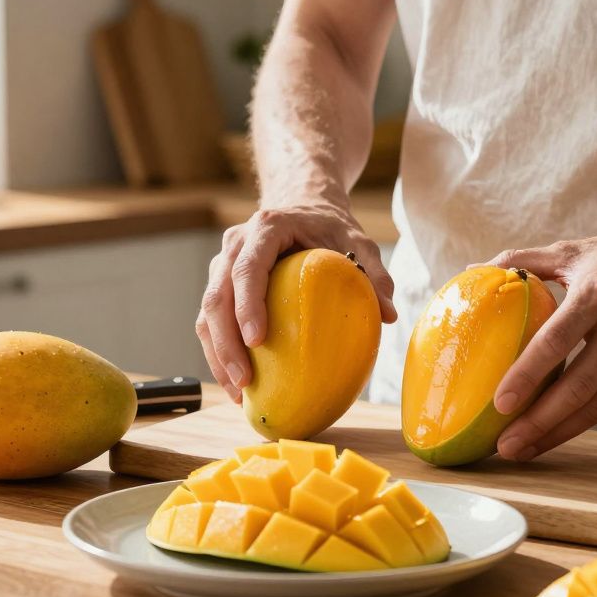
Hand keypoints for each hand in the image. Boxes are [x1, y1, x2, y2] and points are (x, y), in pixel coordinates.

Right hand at [196, 203, 396, 402]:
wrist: (301, 205)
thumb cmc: (330, 226)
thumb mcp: (358, 240)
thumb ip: (374, 273)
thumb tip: (390, 316)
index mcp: (265, 228)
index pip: (247, 267)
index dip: (247, 305)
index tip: (258, 340)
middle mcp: (235, 244)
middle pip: (216, 296)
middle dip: (225, 342)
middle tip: (244, 380)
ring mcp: (221, 264)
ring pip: (206, 313)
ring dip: (217, 354)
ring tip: (237, 392)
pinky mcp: (220, 284)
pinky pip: (211, 321)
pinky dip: (220, 353)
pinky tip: (237, 383)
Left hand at [485, 229, 596, 460]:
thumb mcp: (572, 251)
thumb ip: (522, 260)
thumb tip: (472, 272)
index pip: (557, 340)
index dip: (528, 374)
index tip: (499, 403)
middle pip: (578, 386)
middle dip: (539, 422)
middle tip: (503, 445)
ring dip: (558, 433)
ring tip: (522, 450)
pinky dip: (581, 422)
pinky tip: (552, 434)